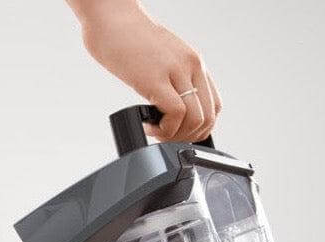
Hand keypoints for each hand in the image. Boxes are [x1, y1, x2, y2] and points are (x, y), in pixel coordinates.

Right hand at [67, 0, 221, 141]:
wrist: (110, 21)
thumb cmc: (128, 41)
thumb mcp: (161, 60)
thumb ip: (171, 80)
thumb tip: (169, 107)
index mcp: (194, 62)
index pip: (214, 106)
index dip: (198, 128)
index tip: (178, 132)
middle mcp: (190, 66)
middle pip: (208, 117)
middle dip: (187, 137)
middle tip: (165, 137)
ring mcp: (176, 72)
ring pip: (195, 118)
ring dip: (175, 135)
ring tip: (155, 132)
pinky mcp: (157, 79)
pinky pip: (176, 114)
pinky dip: (164, 129)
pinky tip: (148, 126)